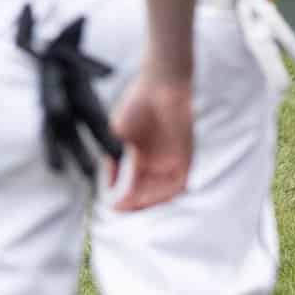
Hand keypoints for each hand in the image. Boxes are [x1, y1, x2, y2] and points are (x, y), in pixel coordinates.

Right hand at [108, 73, 193, 210]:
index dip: (119, 196)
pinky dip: (164, 192)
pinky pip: (178, 184)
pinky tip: (149, 192)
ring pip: (161, 193)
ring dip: (147, 200)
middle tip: (120, 207)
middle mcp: (155, 165)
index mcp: (138, 159)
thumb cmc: (135, 106)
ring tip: (131, 201)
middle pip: (146, 194)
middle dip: (133, 204)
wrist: (162, 88)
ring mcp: (171, 163)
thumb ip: (115, 158)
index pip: (129, 186)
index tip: (109, 203)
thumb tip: (109, 180)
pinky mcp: (186, 160)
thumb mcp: (118, 133)